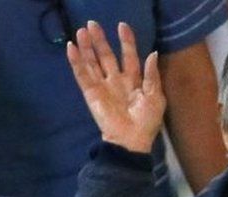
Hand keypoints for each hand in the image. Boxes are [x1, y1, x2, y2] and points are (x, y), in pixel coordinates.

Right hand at [67, 21, 165, 152]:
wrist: (131, 140)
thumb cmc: (146, 121)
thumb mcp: (155, 96)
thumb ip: (152, 75)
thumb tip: (152, 53)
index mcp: (133, 81)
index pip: (129, 57)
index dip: (126, 42)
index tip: (122, 26)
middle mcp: (116, 81)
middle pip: (106, 56)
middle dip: (100, 40)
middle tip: (92, 24)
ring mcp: (102, 86)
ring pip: (92, 62)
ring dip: (86, 47)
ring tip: (81, 31)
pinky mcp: (91, 93)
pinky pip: (82, 75)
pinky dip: (76, 62)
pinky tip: (71, 48)